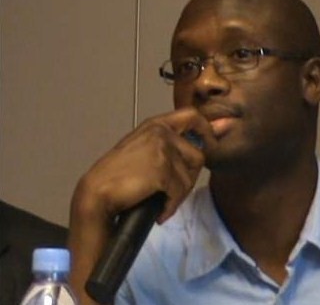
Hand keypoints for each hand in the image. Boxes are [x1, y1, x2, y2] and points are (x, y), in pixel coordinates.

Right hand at [68, 107, 212, 303]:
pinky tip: (157, 211)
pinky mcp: (162, 169)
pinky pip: (179, 192)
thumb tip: (216, 134)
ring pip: (190, 177)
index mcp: (156, 124)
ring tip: (159, 202)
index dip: (207, 130)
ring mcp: (162, 149)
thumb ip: (173, 141)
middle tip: (170, 191)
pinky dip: (170, 206)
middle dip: (189, 177)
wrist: (96, 194)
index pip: (193, 116)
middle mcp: (161, 132)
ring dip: (177, 195)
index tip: (210, 146)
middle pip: (198, 155)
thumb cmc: (118, 176)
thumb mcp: (145, 150)